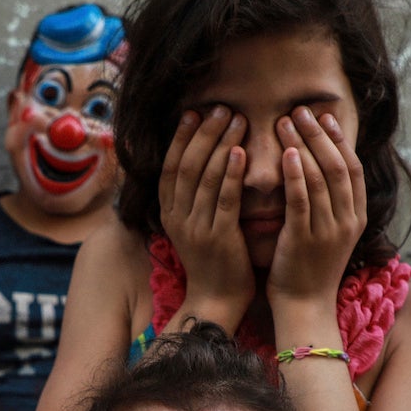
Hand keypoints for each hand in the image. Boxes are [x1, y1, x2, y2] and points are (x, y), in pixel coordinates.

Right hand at [158, 107, 254, 322]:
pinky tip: (241, 152)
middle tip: (220, 108)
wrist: (216, 301)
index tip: (193, 113)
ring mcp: (197, 228)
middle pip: (187, 166)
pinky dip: (232, 173)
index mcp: (169, 213)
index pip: (170, 166)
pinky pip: (225, 199)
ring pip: (206, 177)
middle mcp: (178, 217)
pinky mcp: (219, 238)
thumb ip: (194, 197)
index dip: (181, 138)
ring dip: (221, 144)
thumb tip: (201, 161)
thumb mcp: (193, 226)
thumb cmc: (212, 261)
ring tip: (236, 120)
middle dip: (203, 133)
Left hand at [267, 107, 365, 307]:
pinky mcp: (304, 239)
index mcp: (357, 216)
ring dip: (302, 145)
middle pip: (337, 165)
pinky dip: (295, 173)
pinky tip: (286, 153)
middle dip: (318, 134)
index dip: (339, 139)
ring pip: (319, 177)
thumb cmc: (311, 267)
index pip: (353, 167)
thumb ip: (330, 201)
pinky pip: (302, 199)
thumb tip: (318, 166)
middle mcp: (347, 220)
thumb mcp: (330, 231)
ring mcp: (328, 230)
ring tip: (285, 122)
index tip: (324, 117)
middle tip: (299, 111)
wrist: (304, 306)